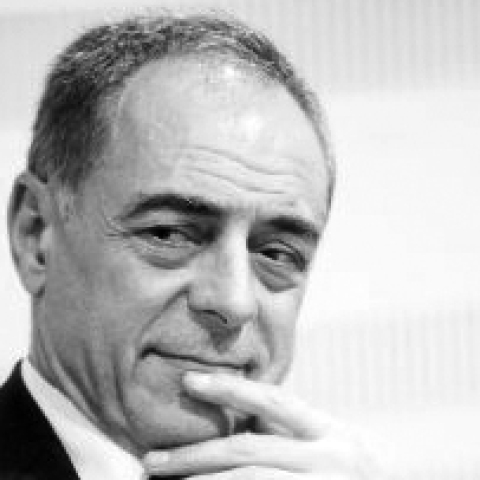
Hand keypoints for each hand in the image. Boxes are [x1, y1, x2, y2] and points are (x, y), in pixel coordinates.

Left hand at [144, 372, 388, 478]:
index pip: (275, 403)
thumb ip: (290, 431)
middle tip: (152, 459)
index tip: (188, 381)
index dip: (230, 389)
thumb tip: (238, 416)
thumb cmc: (357, 476)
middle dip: (196, 456)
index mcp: (333, 437)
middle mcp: (332, 462)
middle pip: (251, 453)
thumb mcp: (334, 446)